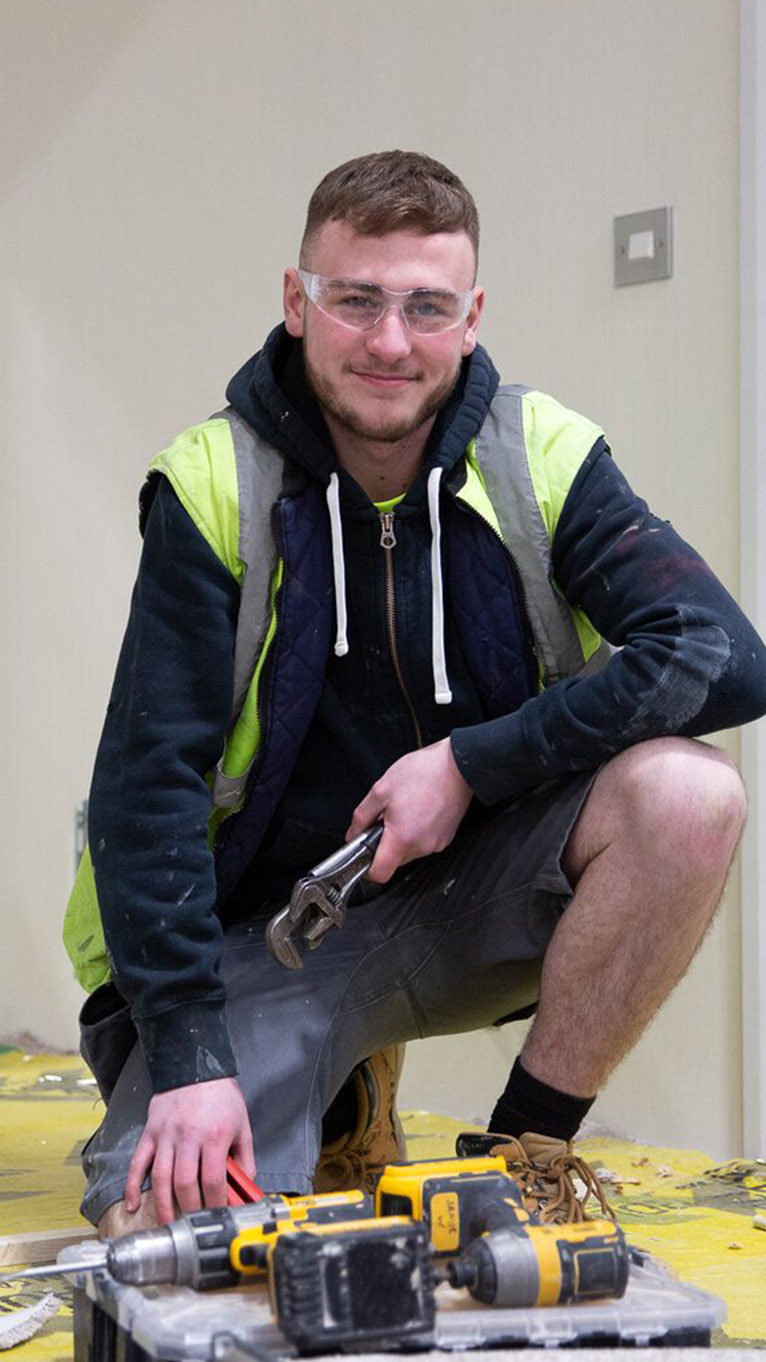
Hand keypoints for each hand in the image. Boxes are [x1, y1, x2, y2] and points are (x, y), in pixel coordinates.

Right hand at [124, 1076, 254, 1224]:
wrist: (196, 1067)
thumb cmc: (221, 1097)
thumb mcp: (242, 1126)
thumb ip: (245, 1159)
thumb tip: (245, 1187)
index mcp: (213, 1136)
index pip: (213, 1181)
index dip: (215, 1203)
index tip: (218, 1215)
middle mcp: (187, 1137)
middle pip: (184, 1184)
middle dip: (189, 1209)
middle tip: (193, 1222)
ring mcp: (165, 1136)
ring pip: (160, 1178)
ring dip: (162, 1206)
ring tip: (167, 1223)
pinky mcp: (150, 1133)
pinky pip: (137, 1163)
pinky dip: (132, 1186)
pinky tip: (132, 1205)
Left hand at [347, 737, 472, 883]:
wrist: (457, 765)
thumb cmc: (424, 773)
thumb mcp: (381, 790)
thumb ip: (362, 817)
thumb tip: (353, 833)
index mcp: (402, 838)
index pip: (380, 874)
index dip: (368, 869)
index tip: (365, 856)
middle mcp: (421, 846)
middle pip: (395, 862)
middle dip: (385, 845)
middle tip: (386, 820)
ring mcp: (436, 844)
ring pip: (409, 852)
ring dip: (402, 837)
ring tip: (405, 811)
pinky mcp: (446, 838)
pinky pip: (424, 843)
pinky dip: (417, 833)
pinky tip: (419, 811)